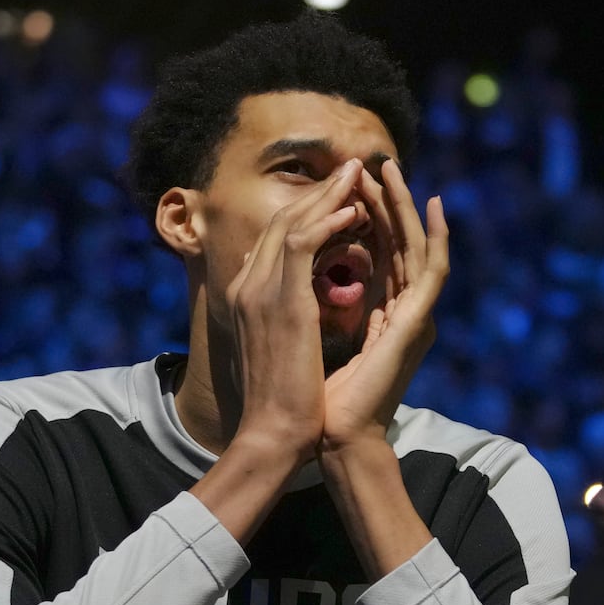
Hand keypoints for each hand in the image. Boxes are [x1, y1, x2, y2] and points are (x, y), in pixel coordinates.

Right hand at [227, 157, 372, 462]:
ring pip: (291, 222)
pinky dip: (327, 222)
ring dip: (327, 196)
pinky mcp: (281, 300)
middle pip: (280, 222)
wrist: (273, 433)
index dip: (308, 216)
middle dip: (319, 194)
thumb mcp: (274, 351)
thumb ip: (277, 320)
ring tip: (358, 176)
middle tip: (352, 170)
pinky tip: (354, 212)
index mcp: (244, 298)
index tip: (339, 201)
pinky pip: (302, 242)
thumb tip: (294, 305)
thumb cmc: (279, 405)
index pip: (273, 241)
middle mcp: (245, 286)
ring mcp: (258, 290)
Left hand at [321, 159, 448, 452]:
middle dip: (382, 200)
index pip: (375, 250)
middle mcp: (401, 309)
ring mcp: (414, 315)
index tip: (345, 183)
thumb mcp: (308, 333)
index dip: (363, 214)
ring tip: (388, 169)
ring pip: (413, 245)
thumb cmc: (315, 396)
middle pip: (395, 241)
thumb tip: (295, 274)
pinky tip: (430, 203)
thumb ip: (315, 303)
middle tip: (368, 162)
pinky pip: (433, 268)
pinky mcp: (417, 322)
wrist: (328, 434)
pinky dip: (435, 234)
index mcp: (379, 312)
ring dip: (403, 205)